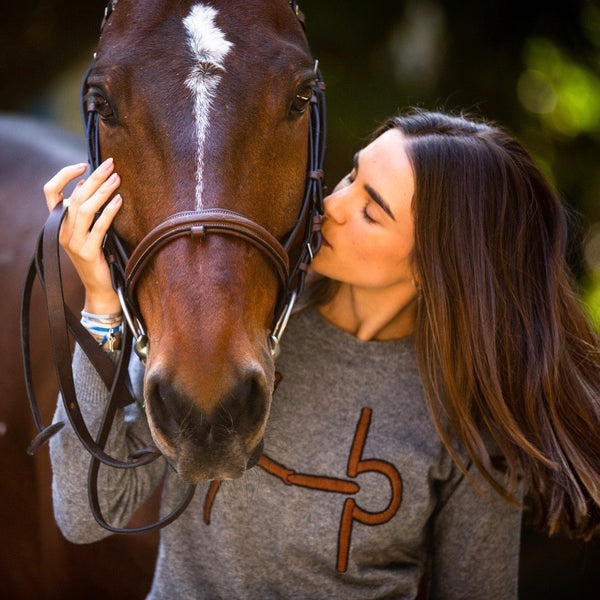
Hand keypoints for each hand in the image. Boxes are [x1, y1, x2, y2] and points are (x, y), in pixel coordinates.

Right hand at [43, 158, 122, 314]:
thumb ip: (84, 211)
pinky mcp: (87, 252)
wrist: (100, 288)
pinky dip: (110, 211)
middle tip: (110, 163)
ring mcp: (73, 242)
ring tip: (117, 178)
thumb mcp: (87, 231)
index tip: (83, 164)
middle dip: (94, 177)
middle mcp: (62, 231)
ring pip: (85, 208)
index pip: (50, 192)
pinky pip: (99, 226)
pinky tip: (120, 200)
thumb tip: (86, 183)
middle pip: (75, 196)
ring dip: (103, 190)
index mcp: (58, 223)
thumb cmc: (98, 256)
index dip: (64, 175)